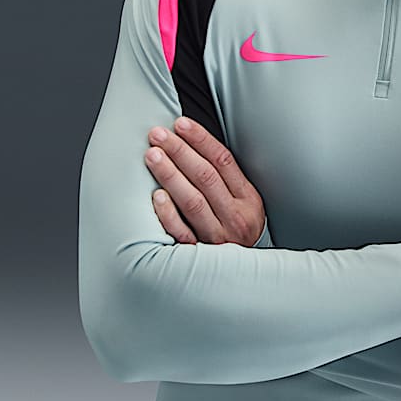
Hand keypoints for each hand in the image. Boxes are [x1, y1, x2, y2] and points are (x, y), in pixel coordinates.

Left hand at [144, 116, 265, 245]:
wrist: (246, 276)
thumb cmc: (239, 229)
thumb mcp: (246, 202)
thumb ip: (226, 178)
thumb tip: (195, 144)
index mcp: (248, 199)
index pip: (223, 161)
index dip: (200, 140)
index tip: (180, 124)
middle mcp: (235, 216)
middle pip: (206, 177)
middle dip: (180, 151)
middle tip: (158, 134)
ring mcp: (218, 236)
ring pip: (193, 201)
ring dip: (171, 175)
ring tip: (152, 155)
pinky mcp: (200, 254)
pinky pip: (182, 232)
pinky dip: (169, 214)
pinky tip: (156, 196)